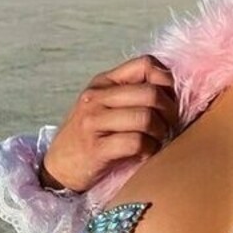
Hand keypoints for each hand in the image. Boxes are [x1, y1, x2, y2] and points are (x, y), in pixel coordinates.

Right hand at [41, 55, 178, 192]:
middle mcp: (96, 98)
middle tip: (171, 126)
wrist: (58, 168)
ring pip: (146, 118)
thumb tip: (174, 88)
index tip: (170, 100)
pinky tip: (144, 154)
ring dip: (161, 133)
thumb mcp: (105, 106)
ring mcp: (94, 122)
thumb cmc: (90, 136)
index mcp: (103, 82)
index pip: (145, 64)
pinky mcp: (96, 149)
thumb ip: (132, 93)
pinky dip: (149, 151)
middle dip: (170, 112)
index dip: (167, 80)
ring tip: (157, 141)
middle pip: (151, 93)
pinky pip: (137, 143)